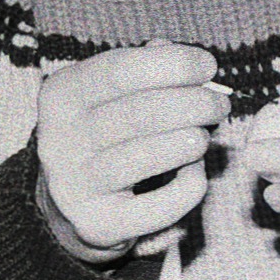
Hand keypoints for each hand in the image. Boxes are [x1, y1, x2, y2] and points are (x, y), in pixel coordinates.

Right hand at [37, 43, 229, 257]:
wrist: (73, 198)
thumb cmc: (107, 130)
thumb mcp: (111, 91)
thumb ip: (144, 66)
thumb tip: (180, 55)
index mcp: (63, 94)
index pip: (120, 70)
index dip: (173, 65)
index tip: (208, 66)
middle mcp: (59, 138)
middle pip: (138, 114)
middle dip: (193, 104)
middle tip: (219, 105)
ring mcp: (75, 185)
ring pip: (144, 159)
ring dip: (189, 142)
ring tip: (204, 136)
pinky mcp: (98, 223)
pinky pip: (157, 207)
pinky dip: (188, 186)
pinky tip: (195, 172)